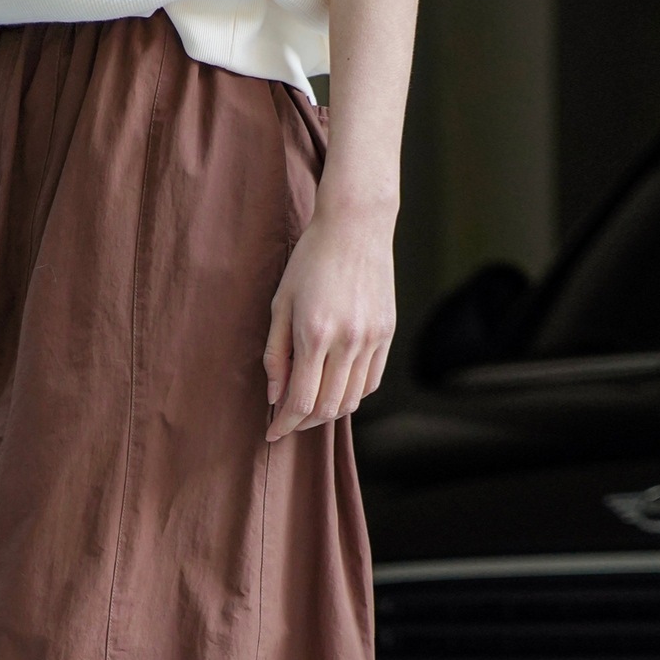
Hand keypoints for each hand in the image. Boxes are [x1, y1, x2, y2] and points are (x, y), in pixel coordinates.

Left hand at [262, 203, 396, 441]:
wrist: (356, 226)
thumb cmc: (310, 260)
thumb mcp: (281, 303)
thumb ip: (275, 354)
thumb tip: (275, 396)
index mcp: (314, 334)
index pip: (301, 400)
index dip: (285, 424)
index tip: (272, 434)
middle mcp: (347, 342)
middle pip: (328, 407)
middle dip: (304, 422)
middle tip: (288, 421)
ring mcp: (372, 339)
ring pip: (352, 399)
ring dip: (329, 411)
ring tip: (310, 405)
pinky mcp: (387, 334)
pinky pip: (371, 382)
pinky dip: (352, 394)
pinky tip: (336, 387)